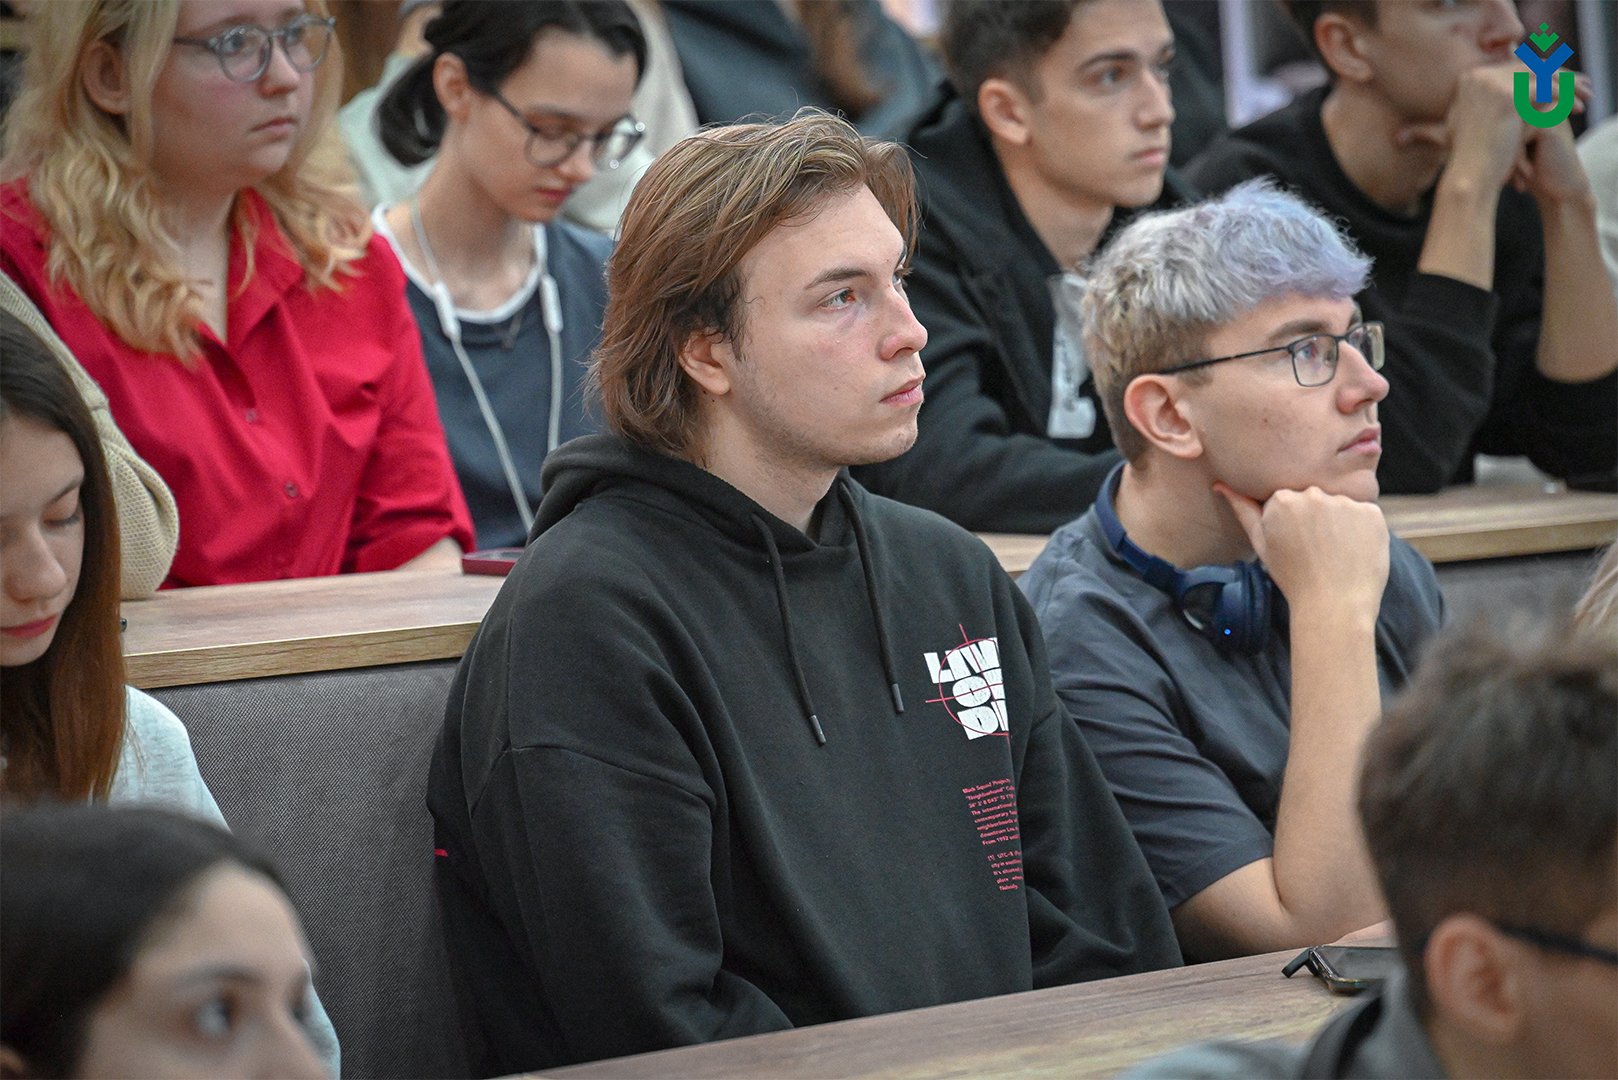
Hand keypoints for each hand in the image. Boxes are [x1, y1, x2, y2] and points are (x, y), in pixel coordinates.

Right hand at [1213, 484, 1389, 617]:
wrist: (1333, 605)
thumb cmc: (1293, 577)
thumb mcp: (1261, 545)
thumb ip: (1243, 511)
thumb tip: (1220, 485)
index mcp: (1282, 499)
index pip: (1288, 499)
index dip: (1292, 522)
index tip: (1296, 543)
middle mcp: (1313, 494)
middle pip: (1314, 498)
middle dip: (1316, 518)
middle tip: (1316, 549)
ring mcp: (1344, 502)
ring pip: (1340, 505)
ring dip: (1340, 522)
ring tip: (1336, 552)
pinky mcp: (1371, 512)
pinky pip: (1365, 514)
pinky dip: (1361, 529)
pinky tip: (1353, 551)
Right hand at [1397, 65, 1592, 195]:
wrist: (1470, 175)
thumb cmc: (1472, 156)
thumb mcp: (1473, 121)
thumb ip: (1485, 101)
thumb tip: (1503, 90)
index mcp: (1469, 78)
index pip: (1513, 68)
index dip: (1539, 75)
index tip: (1561, 83)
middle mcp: (1478, 76)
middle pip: (1529, 68)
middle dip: (1557, 76)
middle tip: (1580, 86)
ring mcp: (1492, 83)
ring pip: (1541, 76)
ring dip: (1567, 84)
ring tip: (1586, 96)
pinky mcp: (1508, 96)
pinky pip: (1547, 90)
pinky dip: (1566, 97)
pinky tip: (1579, 109)